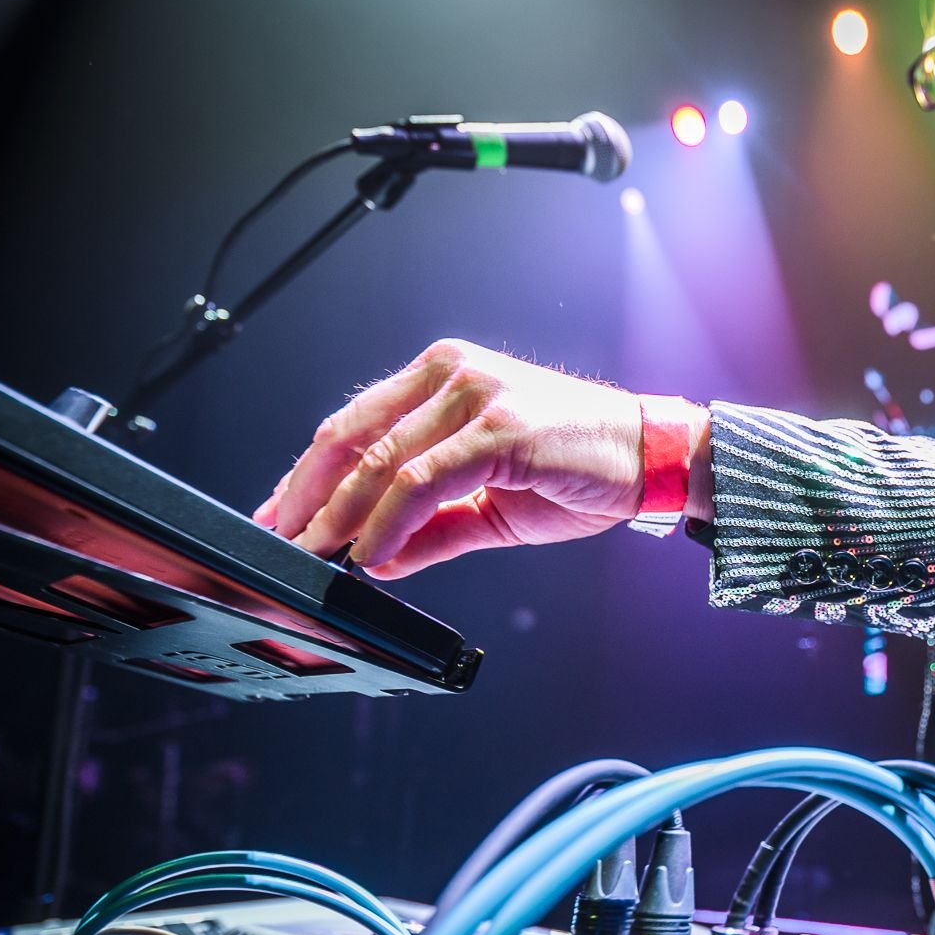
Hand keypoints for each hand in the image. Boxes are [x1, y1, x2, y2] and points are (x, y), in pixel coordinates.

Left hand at [254, 339, 671, 578]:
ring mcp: (475, 394)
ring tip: (321, 555)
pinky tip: (372, 553)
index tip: (282, 516)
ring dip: (342, 517)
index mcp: (443, 377)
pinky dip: (388, 523)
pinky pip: (422, 481)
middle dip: (310, 497)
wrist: (653, 459)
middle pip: (353, 437)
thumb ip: (433, 527)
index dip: (309, 475)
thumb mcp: (490, 504)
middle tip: (286, 542)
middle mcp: (452, 373)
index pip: (354, 424)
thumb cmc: (582, 469)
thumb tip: (377, 560)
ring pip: (382, 461)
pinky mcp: (498, 425)